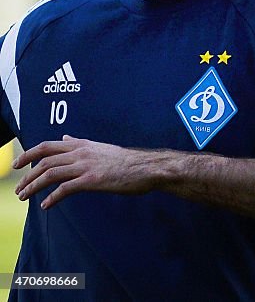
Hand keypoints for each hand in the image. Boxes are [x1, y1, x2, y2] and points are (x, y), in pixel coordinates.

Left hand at [13, 135, 163, 208]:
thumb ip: (80, 144)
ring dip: (33, 186)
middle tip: (18, 188)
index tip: (16, 163)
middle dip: (27, 175)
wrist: (148, 168)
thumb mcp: (101, 148)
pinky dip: (52, 197)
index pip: (47, 146)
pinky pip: (65, 189)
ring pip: (50, 174)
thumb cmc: (128, 161)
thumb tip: (65, 138)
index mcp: (82, 145)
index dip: (28, 154)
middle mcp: (81, 153)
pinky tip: (46, 205)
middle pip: (44, 161)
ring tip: (25, 197)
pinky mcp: (92, 180)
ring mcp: (86, 166)